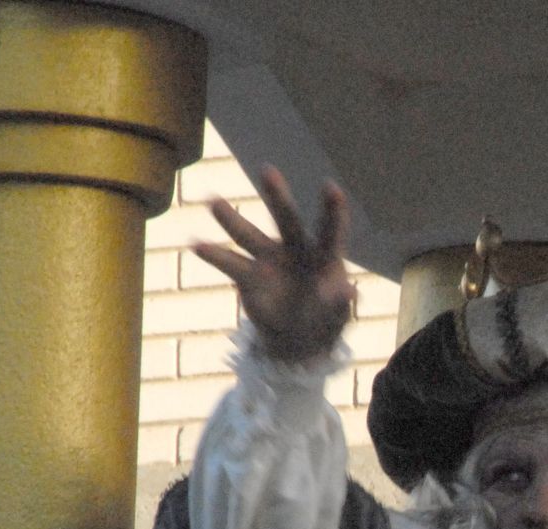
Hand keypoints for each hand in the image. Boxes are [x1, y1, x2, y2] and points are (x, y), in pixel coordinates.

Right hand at [192, 165, 356, 363]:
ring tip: (212, 202)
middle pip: (287, 220)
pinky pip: (229, 263)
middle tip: (267, 170)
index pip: (330, 232)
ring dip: (231, 219)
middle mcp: (295, 250)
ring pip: (249, 235)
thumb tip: (350, 293)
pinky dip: (213, 255)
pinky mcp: (248, 276)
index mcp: (325, 258)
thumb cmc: (324, 322)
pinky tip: (196, 244)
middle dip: (277, 197)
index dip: (332, 212)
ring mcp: (269, 259)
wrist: (296, 339)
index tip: (331, 187)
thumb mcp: (335, 318)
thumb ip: (340, 305)